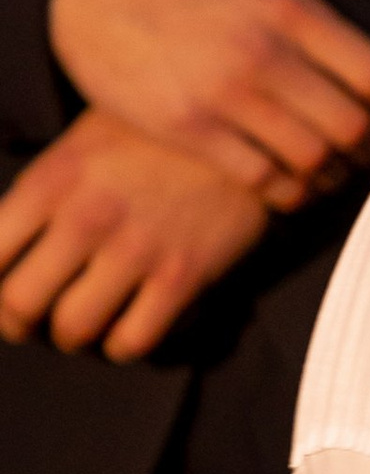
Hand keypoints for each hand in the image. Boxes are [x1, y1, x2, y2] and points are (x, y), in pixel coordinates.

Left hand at [0, 110, 266, 359]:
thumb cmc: (153, 136)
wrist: (242, 128)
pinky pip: (133, 341)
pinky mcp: (183, 275)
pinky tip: (130, 325)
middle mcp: (86, 217)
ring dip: (73, 337)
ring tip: (86, 323)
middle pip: (20, 305)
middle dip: (21, 323)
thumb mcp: (80, 145)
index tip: (5, 291)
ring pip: (73, 330)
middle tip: (37, 320)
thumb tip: (8, 251)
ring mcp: (136, 249)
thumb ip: (40, 195)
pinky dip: (124, 345)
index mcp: (51, 181)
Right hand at [48, 0, 369, 209]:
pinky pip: (261, 179)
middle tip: (369, 151)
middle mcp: (262, 51)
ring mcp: (223, 94)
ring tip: (333, 171)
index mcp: (289, 7)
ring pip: (312, 159)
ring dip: (333, 175)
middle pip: (352, 125)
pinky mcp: (188, 128)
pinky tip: (293, 187)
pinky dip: (288, 192)